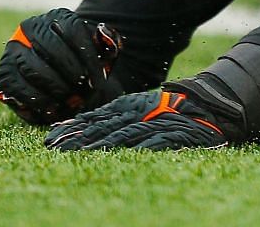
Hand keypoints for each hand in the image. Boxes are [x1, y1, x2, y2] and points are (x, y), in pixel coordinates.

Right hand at [0, 9, 123, 126]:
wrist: (62, 79)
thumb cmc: (84, 63)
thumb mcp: (101, 52)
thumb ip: (109, 41)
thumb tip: (102, 30)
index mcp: (57, 17)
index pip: (73, 31)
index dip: (88, 57)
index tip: (99, 78)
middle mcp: (30, 28)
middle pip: (51, 48)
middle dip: (71, 73)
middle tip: (85, 91)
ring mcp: (14, 50)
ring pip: (33, 67)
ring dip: (56, 87)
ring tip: (72, 99)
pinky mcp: (5, 74)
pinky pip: (19, 87)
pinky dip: (39, 100)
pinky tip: (55, 107)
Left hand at [44, 87, 228, 151]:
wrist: (209, 106)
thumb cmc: (169, 110)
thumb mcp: (139, 108)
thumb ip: (112, 117)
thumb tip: (78, 126)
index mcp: (130, 105)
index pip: (96, 117)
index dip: (73, 128)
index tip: (50, 138)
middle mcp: (140, 113)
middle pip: (104, 127)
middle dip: (77, 138)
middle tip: (53, 147)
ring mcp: (156, 124)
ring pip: (123, 135)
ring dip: (98, 145)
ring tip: (77, 153)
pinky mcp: (175, 135)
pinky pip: (154, 142)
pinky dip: (137, 148)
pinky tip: (120, 154)